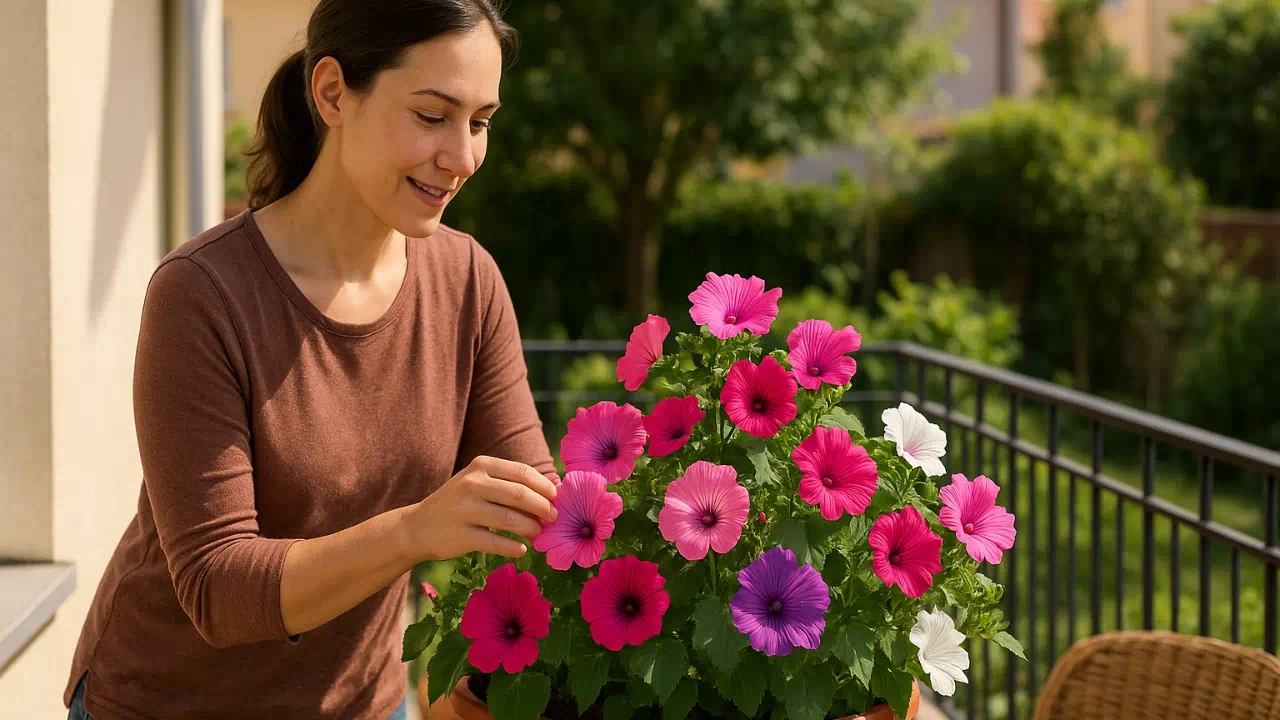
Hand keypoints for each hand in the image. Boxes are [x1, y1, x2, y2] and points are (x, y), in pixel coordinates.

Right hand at [404, 455, 558, 560]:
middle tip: (553, 518)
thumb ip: (512, 483)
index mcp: (481, 465)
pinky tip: (522, 549)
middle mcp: (472, 483)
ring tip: (538, 533)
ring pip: (511, 519)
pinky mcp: (461, 535)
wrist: (419, 526)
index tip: (557, 498)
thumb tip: (554, 489)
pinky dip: (515, 547)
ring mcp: (465, 509)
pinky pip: (497, 542)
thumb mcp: (480, 483)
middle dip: (543, 507)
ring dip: (531, 528)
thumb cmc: (461, 503)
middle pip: (520, 495)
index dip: (545, 486)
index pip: (523, 472)